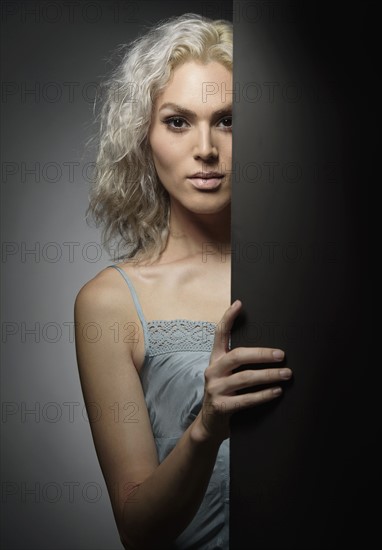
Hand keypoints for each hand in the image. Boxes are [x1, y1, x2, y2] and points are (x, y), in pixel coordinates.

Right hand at [193, 300, 291, 443]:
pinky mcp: (221, 406)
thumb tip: (271, 351)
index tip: (239, 304)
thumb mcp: (227, 375)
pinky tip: (277, 392)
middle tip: (282, 355)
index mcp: (215, 359)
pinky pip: (245, 399)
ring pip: (245, 378)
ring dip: (268, 375)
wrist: (210, 424)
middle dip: (262, 354)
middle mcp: (213, 371)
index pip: (219, 334)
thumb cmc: (225, 395)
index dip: (228, 318)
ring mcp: (215, 389)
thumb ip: (239, 363)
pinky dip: (263, 395)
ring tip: (287, 374)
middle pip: (238, 355)